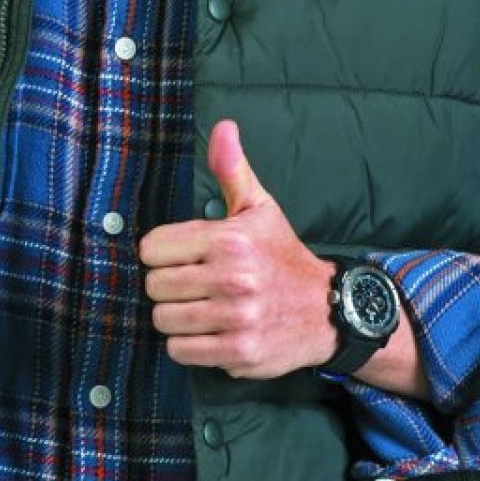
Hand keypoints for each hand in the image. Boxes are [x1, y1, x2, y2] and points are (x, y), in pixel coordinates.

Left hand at [138, 118, 337, 379]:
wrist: (327, 309)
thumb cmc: (281, 254)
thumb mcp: (260, 207)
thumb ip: (232, 169)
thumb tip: (223, 127)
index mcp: (229, 239)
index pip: (152, 248)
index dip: (161, 252)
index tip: (178, 255)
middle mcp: (231, 278)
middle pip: (155, 286)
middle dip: (165, 284)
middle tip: (188, 282)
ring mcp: (235, 318)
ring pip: (163, 320)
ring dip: (175, 315)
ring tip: (197, 306)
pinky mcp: (239, 353)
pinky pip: (180, 351)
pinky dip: (187, 344)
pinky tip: (207, 330)